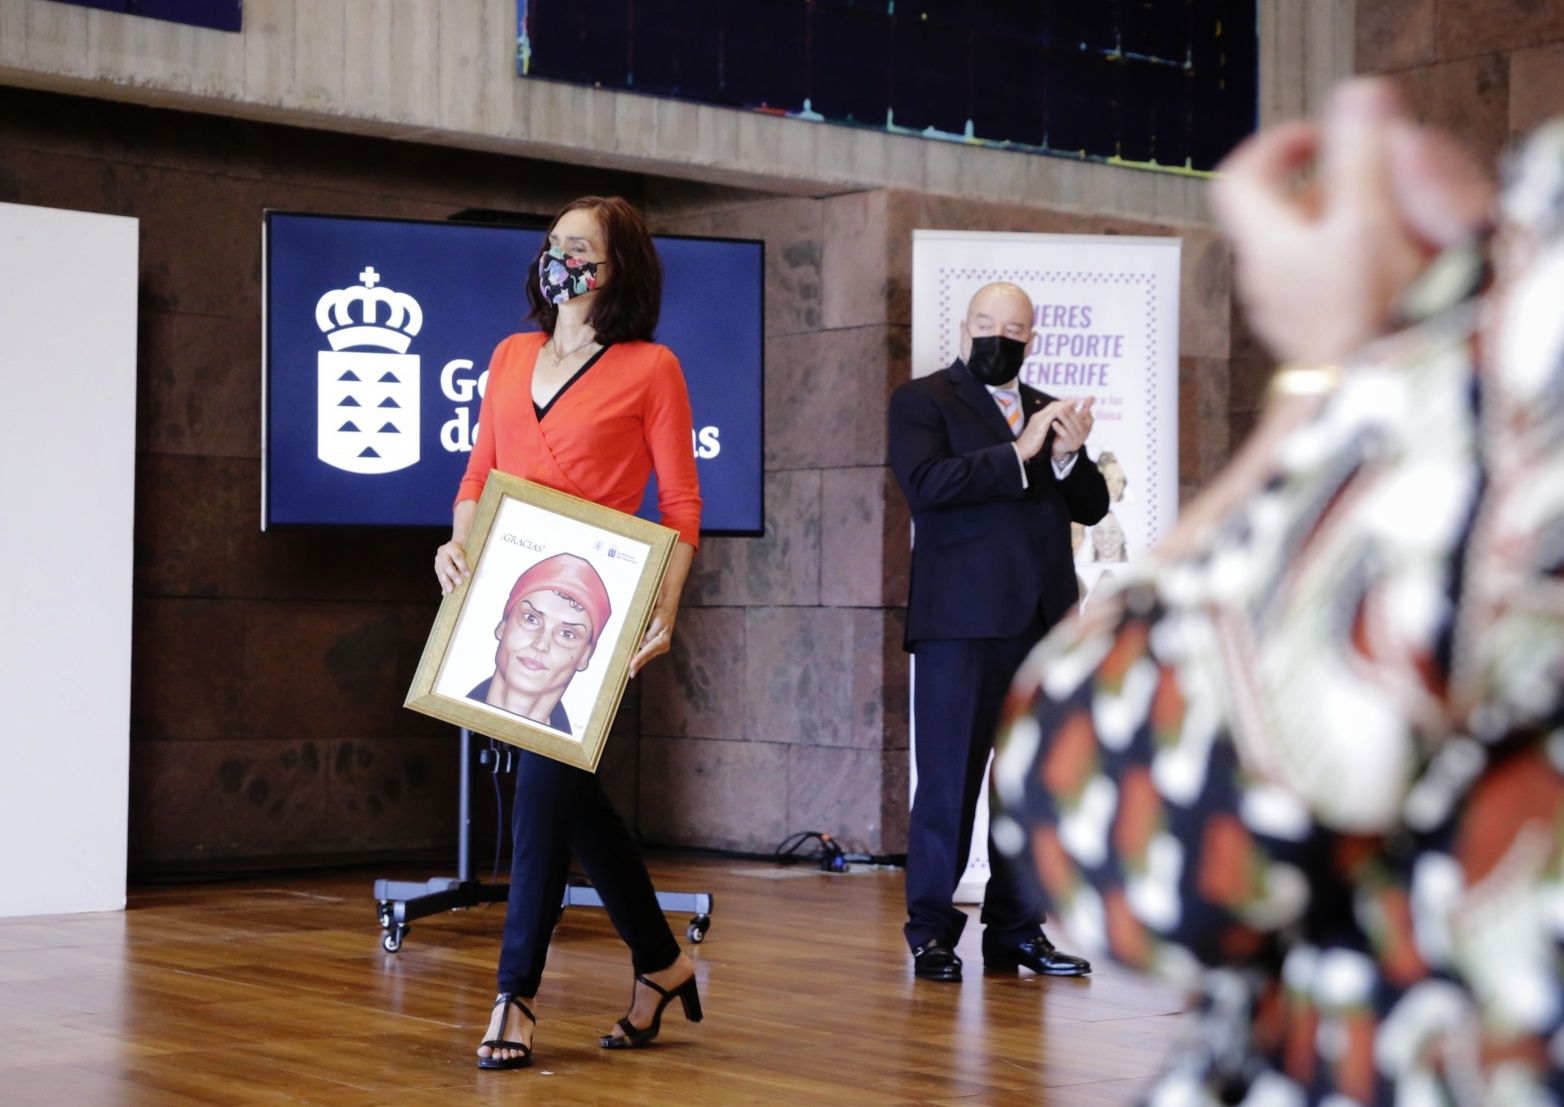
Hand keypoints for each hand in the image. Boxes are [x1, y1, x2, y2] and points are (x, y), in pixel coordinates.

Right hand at [434, 540, 469, 594]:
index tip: (469, 575)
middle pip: (447, 565)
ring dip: (446, 582)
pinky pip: (440, 577)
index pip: (457, 556)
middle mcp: (443, 553)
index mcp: (452, 547)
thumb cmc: (464, 550)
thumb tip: (471, 574)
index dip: (462, 565)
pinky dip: (443, 585)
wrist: (452, 547)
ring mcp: (438, 561)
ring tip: (451, 590)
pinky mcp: (437, 568)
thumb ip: (469, 560)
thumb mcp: (467, 551)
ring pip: (441, 572)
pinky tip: (445, 592)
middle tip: (460, 583)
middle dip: (453, 575)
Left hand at [628, 609, 674, 677]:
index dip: (639, 659)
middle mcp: (662, 647)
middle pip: (647, 657)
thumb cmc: (661, 615)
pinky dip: (640, 657)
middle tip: (631, 674)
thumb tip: (640, 644)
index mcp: (662, 642)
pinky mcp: (656, 646)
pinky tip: (634, 663)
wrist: (666, 610)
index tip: (631, 666)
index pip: (647, 651)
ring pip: (646, 656)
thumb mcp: (656, 623)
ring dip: (639, 662)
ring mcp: (659, 647)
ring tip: (631, 671)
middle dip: (638, 664)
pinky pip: (646, 653)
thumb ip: (648, 635)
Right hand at [1016, 397, 1094, 460]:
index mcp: (1037, 418)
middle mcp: (1038, 416)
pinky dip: (1061, 411)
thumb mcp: (1037, 434)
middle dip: (1064, 402)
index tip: (1069, 403)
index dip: (1060, 405)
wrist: (1020, 450)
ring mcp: (1039, 419)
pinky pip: (1053, 415)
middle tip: (1074, 400)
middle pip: (1053, 405)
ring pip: (1054, 408)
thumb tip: (1049, 427)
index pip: (1050, 408)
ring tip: (1074, 403)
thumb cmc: (1028, 445)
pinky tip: (1069, 411)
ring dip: (1064, 404)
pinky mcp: (1041, 425)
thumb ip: (1043, 428)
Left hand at [1049, 396, 1094, 458]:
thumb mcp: (1076, 419)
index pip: (1089, 419)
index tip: (1076, 404)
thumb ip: (1084, 408)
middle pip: (1079, 422)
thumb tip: (1093, 396)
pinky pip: (1065, 435)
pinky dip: (1059, 428)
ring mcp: (1078, 440)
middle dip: (1071, 413)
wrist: (1060, 447)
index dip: (1084, 412)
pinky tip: (1054, 422)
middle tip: (1064, 405)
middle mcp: (1084, 434)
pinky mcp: (1070, 444)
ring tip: (1058, 411)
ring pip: (1072, 428)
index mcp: (1087, 428)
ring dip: (1064, 418)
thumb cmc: (1069, 430)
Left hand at [1211, 79, 1492, 365]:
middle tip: (1373, 179)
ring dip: (1344, 225)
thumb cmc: (1364, 322)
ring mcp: (1282, 310)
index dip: (1276, 145)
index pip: (1238, 177)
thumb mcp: (1367, 223)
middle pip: (1278, 212)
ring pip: (1303, 248)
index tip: (1318, 137)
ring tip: (1391, 225)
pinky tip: (1390, 273)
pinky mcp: (1307, 336)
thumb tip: (1352, 99)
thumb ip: (1358, 157)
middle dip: (1328, 185)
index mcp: (1263, 243)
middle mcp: (1261, 277)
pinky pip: (1321, 283)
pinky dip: (1350, 264)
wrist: (1362, 406)